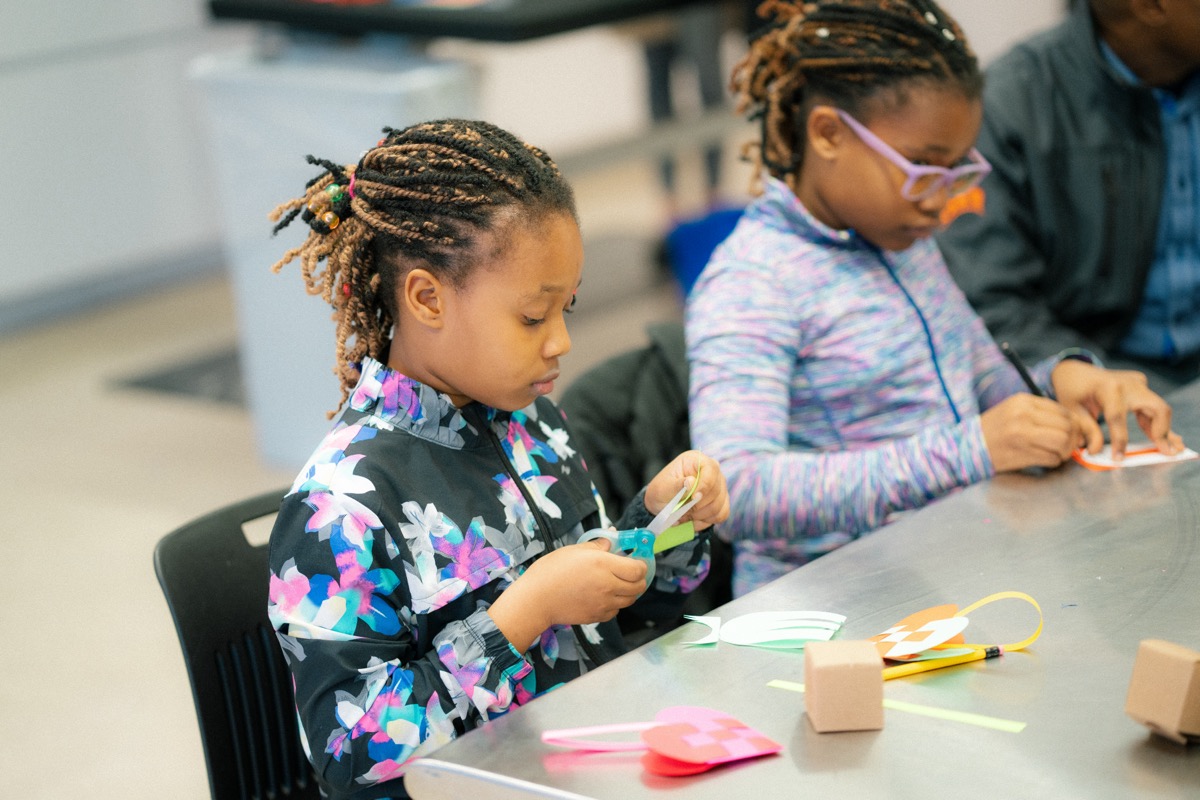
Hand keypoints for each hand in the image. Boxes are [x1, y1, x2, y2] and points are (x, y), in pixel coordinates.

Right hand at [487, 538, 645, 650]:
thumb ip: (597, 545)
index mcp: (604, 565)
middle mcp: (608, 586)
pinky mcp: (598, 617)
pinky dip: (615, 603)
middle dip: (639, 578)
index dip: (642, 564)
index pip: (638, 569)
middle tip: (630, 571)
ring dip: (628, 591)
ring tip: (617, 582)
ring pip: (630, 600)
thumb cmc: (550, 572)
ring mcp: (604, 604)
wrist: (536, 600)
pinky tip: (603, 595)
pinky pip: (616, 610)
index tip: (637, 559)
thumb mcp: (574, 550)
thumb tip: (611, 541)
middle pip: (639, 586)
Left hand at [645, 450, 729, 531]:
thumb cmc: (661, 492)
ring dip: (699, 515)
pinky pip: (721, 515)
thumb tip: (691, 481)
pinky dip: (705, 521)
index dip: (705, 484)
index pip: (711, 468)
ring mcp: (719, 487)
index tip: (694, 497)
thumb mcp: (662, 488)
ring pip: (718, 506)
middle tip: (681, 510)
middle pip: (716, 490)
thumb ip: (676, 485)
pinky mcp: (722, 502)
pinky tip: (693, 519)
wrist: (662, 506)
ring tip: (684, 514)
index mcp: (696, 460)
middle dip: (697, 505)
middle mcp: (712, 472)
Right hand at [980, 393, 1083, 472]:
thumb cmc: (995, 430)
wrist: (968, 446)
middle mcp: (1024, 415)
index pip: (1063, 411)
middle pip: (1067, 426)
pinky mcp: (1022, 453)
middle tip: (1068, 446)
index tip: (1070, 433)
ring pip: (1063, 441)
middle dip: (1073, 439)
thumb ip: (1041, 413)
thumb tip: (1073, 425)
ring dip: (1066, 451)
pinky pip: (1052, 458)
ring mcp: (1022, 434)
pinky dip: (1054, 461)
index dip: (1072, 424)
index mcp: (1023, 401)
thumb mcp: (1014, 411)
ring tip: (1059, 453)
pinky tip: (1046, 459)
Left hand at [1050, 360, 1183, 459]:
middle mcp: (1128, 383)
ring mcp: (1137, 382)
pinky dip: (1154, 422)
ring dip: (1161, 429)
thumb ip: (1086, 430)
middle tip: (1165, 452)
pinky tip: (1154, 437)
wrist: (1076, 371)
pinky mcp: (1140, 385)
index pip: (1118, 418)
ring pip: (1160, 408)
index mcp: (1107, 387)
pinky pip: (1153, 406)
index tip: (1119, 458)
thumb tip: (1096, 451)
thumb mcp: (1073, 410)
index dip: (1120, 441)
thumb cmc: (1072, 390)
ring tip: (1162, 448)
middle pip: (1157, 409)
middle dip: (1162, 432)